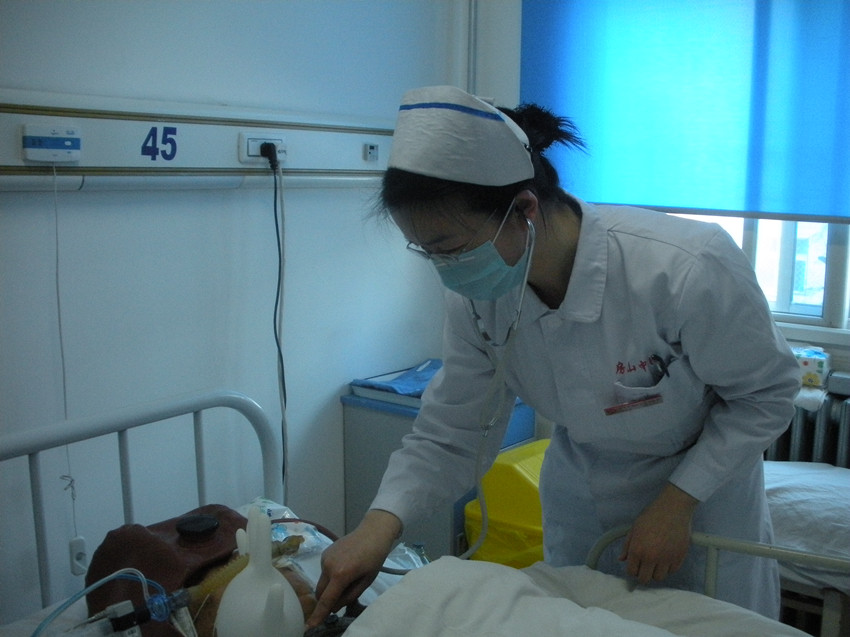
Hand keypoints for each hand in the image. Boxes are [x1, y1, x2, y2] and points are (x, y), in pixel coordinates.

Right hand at [305, 509, 401, 628]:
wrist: (372, 532)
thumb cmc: (374, 557)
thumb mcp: (366, 581)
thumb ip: (349, 596)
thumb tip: (334, 607)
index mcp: (341, 574)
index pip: (326, 600)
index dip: (318, 614)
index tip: (310, 626)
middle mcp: (328, 566)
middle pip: (320, 593)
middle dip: (327, 600)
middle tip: (343, 596)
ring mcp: (325, 558)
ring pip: (322, 582)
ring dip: (330, 586)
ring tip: (349, 576)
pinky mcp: (324, 553)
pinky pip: (324, 571)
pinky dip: (331, 575)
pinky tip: (345, 566)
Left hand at [618, 482, 697, 584]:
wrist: (673, 508)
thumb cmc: (652, 515)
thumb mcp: (634, 528)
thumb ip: (627, 545)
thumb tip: (621, 559)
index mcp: (637, 549)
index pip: (631, 571)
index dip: (632, 569)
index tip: (635, 566)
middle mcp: (651, 557)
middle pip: (644, 579)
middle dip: (642, 574)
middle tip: (644, 566)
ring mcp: (666, 559)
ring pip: (659, 577)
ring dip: (656, 571)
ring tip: (656, 561)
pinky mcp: (679, 557)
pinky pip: (672, 571)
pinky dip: (668, 567)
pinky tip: (666, 557)